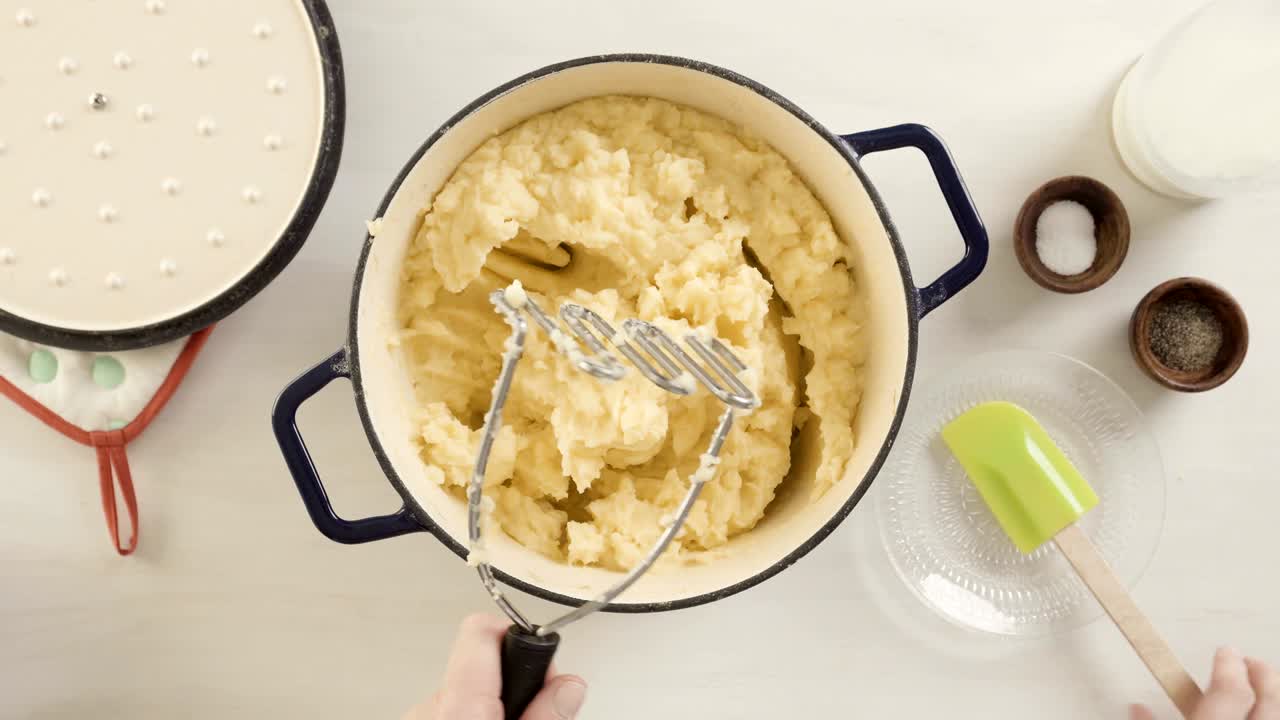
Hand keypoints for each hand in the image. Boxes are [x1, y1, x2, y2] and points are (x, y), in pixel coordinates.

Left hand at [404, 614, 586, 719]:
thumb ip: (546, 714)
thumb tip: (569, 684)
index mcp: (459, 705)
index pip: (482, 629)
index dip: (519, 637)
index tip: (541, 663)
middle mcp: (429, 705)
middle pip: (482, 662)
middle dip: (514, 681)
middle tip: (535, 710)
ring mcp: (418, 715)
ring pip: (466, 688)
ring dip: (493, 702)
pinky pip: (449, 705)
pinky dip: (472, 714)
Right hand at [1131, 648, 1278, 719]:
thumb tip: (1138, 708)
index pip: (1232, 691)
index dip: (1230, 667)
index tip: (1225, 652)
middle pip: (1269, 700)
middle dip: (1263, 675)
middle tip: (1250, 661)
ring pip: (1279, 714)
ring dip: (1274, 695)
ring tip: (1262, 686)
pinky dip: (1272, 714)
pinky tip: (1263, 713)